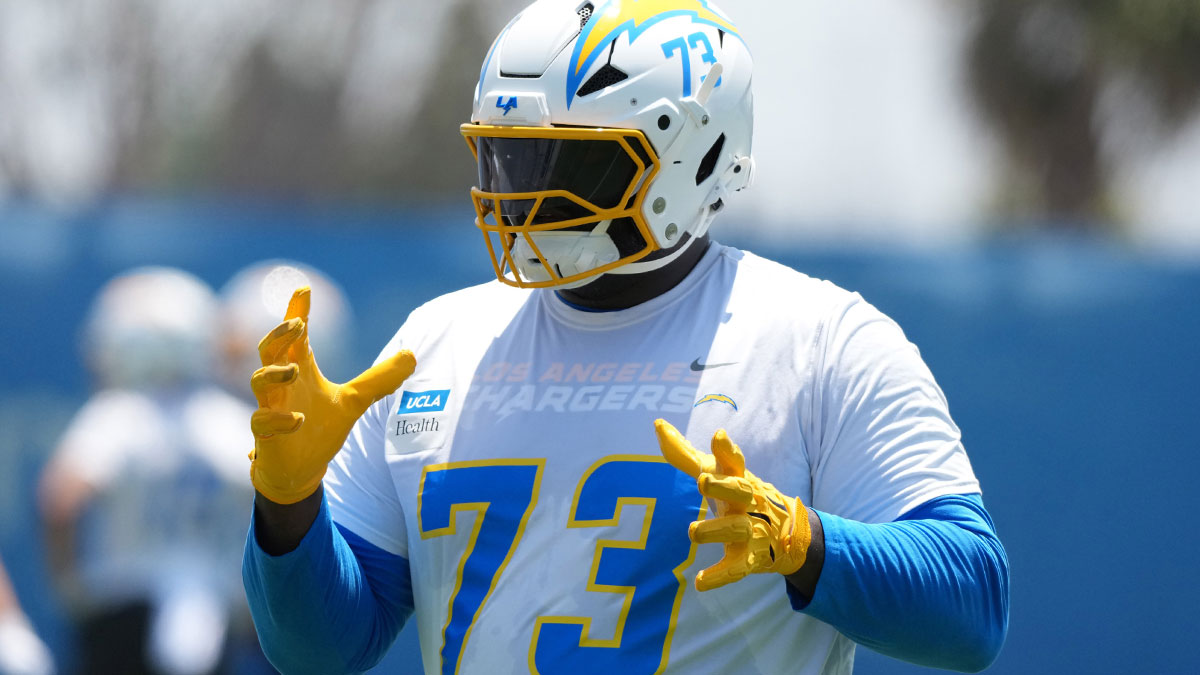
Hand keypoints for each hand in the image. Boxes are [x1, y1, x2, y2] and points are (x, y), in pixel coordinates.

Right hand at [249, 287, 415, 503]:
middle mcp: (282, 384)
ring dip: (274, 373)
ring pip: (259, 381)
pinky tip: (298, 420)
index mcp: (300, 369)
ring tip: (294, 371)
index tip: (304, 289)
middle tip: (298, 325)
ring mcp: (270, 407)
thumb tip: (412, 356)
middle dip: (280, 335)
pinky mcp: (265, 434)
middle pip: (269, 349)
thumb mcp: (354, 401)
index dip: (297, 312)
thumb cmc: (319, 428)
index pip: (296, 337)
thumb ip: (380, 379)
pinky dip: (279, 419)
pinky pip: (262, 421)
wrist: (301, 469)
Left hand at [654, 419, 811, 590]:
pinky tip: (701, 583)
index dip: (727, 449)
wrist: (786, 534)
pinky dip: (719, 577)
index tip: (718, 436)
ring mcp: (752, 529)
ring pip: (735, 528)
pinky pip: (736, 568)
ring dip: (714, 530)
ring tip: (693, 531)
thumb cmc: (739, 495)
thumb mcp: (717, 473)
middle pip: (739, 490)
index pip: (734, 460)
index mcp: (738, 479)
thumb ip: (685, 453)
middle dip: (722, 486)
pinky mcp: (750, 558)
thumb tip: (658, 425)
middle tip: (703, 482)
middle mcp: (747, 501)